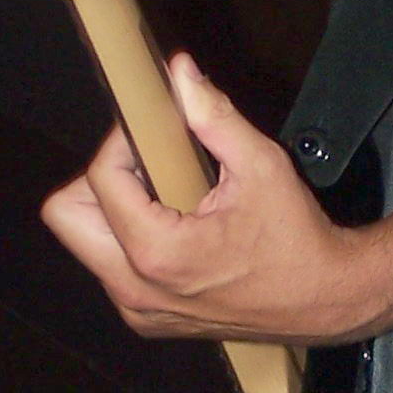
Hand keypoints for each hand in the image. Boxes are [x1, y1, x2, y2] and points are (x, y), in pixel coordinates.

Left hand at [40, 55, 383, 344]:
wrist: (325, 300)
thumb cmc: (297, 239)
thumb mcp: (261, 166)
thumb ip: (214, 117)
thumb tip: (180, 74)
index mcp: (157, 253)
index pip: (98, 179)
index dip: (121, 141)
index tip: (153, 129)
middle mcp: (135, 289)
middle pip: (67, 215)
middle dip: (99, 180)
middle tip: (146, 164)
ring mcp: (138, 309)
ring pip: (86, 241)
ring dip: (113, 208)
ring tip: (166, 194)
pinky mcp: (147, 318)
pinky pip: (111, 266)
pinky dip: (130, 237)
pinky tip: (175, 224)